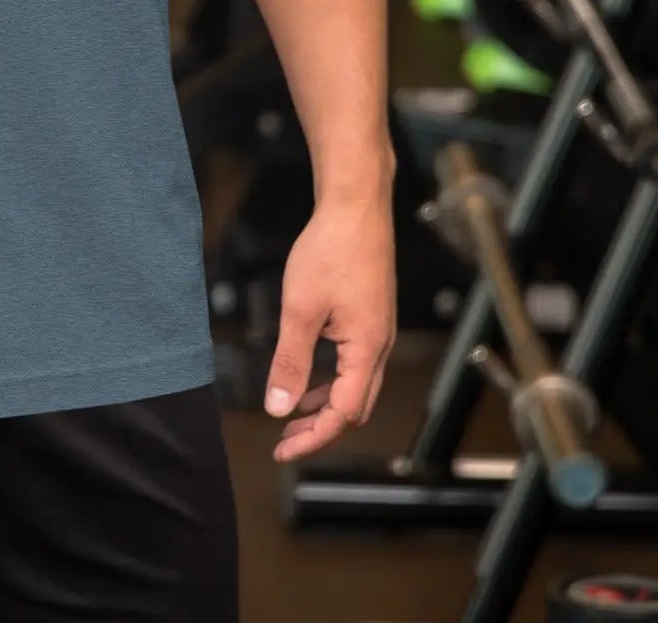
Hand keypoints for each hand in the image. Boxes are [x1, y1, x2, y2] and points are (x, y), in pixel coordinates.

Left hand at [264, 191, 395, 462]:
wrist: (356, 206)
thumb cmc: (331, 250)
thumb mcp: (301, 309)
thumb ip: (291, 361)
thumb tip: (278, 408)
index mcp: (367, 350)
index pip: (343, 414)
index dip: (313, 437)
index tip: (282, 450)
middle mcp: (379, 346)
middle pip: (355, 407)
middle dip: (321, 429)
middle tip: (285, 440)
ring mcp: (378, 331)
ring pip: (356, 387)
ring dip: (326, 405)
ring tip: (293, 414)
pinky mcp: (371, 317)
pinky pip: (354, 364)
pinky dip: (332, 379)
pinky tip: (309, 374)